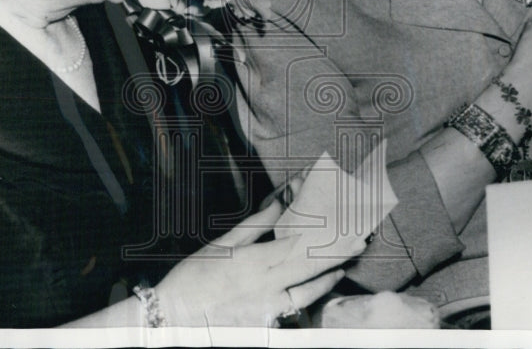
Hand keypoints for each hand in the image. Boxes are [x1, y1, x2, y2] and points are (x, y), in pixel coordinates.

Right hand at [153, 196, 354, 326]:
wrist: (173, 318)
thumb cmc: (194, 277)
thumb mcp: (222, 244)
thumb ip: (255, 226)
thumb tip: (279, 205)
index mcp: (254, 262)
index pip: (299, 245)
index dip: (324, 234)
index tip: (342, 223)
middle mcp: (266, 286)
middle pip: (311, 268)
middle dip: (337, 254)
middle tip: (358, 242)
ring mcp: (267, 310)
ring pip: (307, 293)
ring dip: (327, 278)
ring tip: (342, 266)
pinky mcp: (265, 327)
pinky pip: (292, 312)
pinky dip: (307, 299)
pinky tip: (316, 290)